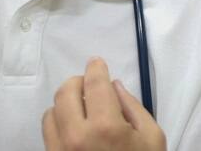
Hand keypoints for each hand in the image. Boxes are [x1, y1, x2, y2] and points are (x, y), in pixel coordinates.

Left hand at [42, 57, 165, 150]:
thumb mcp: (153, 139)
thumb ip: (134, 107)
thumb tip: (114, 87)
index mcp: (106, 127)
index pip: (94, 83)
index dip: (95, 68)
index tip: (96, 63)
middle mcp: (77, 137)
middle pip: (65, 92)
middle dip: (78, 82)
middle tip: (89, 85)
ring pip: (51, 111)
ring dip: (66, 103)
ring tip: (82, 109)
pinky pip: (47, 133)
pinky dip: (58, 123)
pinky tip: (73, 128)